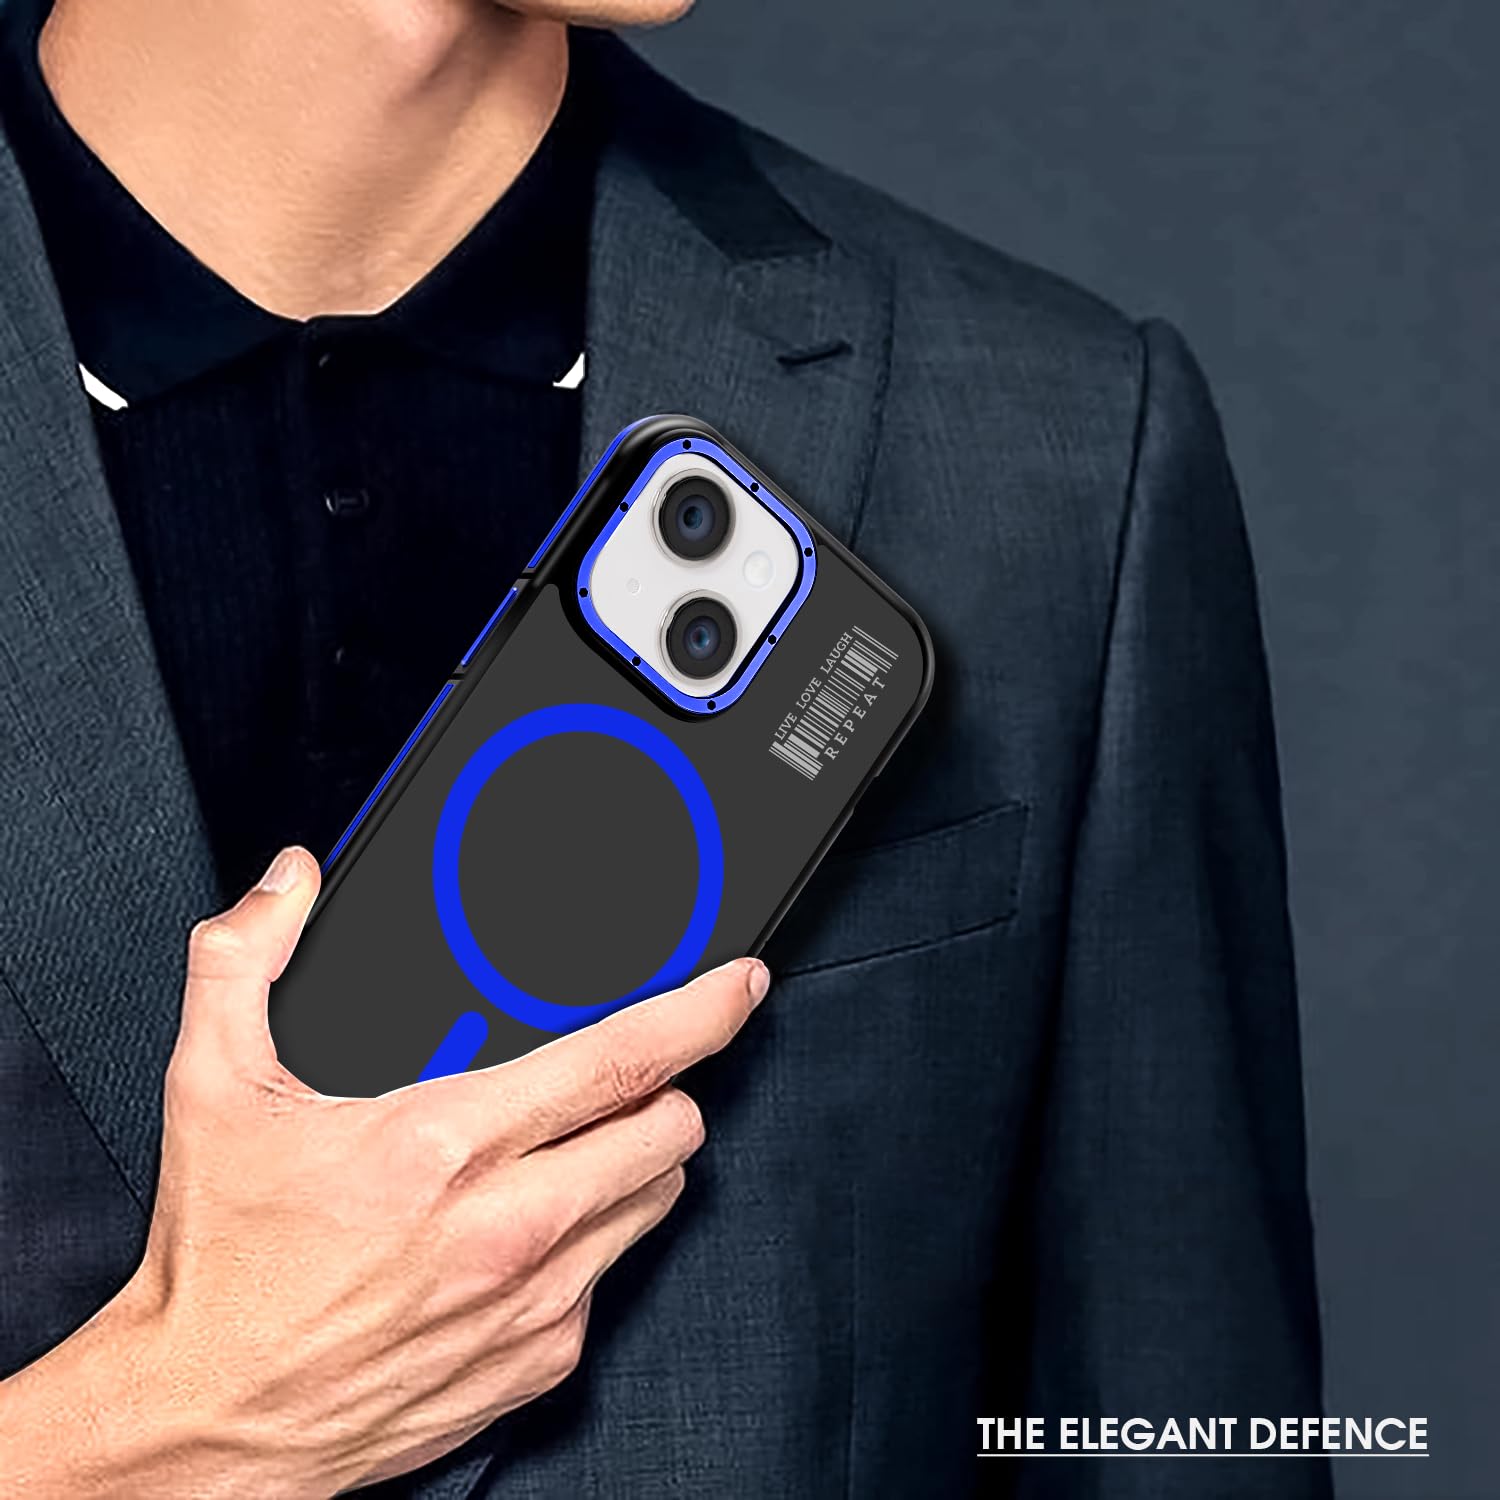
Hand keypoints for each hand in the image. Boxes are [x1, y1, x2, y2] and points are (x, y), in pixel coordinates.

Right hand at [0, 847, 768, 1497]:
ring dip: (639, 1162)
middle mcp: (504, 1227)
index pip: (618, 1060)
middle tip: (640, 1076)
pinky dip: (597, 1240)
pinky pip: (613, 1278)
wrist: (202, 1420)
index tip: (739, 986)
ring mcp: (532, 1302)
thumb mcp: (211, 1088)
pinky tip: (539, 1229)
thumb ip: (245, 961)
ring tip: (584, 1146)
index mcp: (442, 1145)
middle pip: (668, 1131)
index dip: (701, 1012)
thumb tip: (288, 884)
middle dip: (671, 1089)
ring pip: (656, 1202)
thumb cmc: (218, 1267)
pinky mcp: (537, 1363)